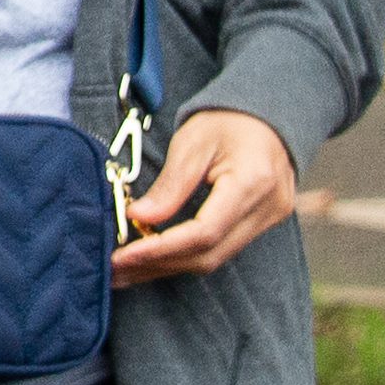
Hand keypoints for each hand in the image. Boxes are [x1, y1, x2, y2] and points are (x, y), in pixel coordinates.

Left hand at [114, 108, 296, 288]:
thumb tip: (138, 218)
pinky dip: (185, 255)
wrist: (267, 114)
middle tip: (115, 269)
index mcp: (253, 183)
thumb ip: (169, 185)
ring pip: (215, 258)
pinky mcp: (262, 224)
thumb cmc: (227, 121)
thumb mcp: (192, 143)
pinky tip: (155, 257)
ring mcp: (269, 219)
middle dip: (158, 265)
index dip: (161, 248)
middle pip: (209, 254)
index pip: (204, 232)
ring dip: (168, 266)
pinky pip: (222, 249)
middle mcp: (268, 208)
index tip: (124, 254)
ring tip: (126, 270)